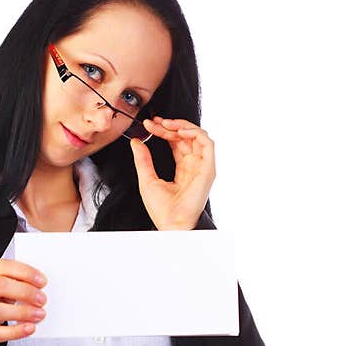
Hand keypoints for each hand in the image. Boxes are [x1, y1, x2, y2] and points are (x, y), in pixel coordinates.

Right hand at [0, 259, 48, 345]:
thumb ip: (9, 283)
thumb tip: (37, 286)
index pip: (0, 266)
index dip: (24, 272)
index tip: (42, 281)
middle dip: (25, 292)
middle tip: (42, 299)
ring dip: (23, 312)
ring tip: (39, 314)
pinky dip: (16, 331)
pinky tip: (29, 328)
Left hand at [128, 116, 215, 230]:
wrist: (171, 223)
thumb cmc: (161, 209)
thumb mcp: (147, 179)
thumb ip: (143, 160)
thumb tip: (137, 141)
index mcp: (182, 168)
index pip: (175, 142)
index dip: (163, 131)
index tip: (148, 125)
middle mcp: (193, 165)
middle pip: (184, 137)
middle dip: (169, 126)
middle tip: (153, 122)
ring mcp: (202, 166)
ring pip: (197, 136)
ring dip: (181, 125)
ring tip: (165, 124)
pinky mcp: (208, 168)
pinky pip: (207, 143)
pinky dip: (195, 133)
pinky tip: (179, 131)